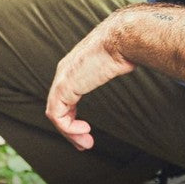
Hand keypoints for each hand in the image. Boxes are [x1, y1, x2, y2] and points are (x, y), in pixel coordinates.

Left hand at [45, 20, 134, 149]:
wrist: (122, 39)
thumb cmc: (124, 47)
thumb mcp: (115, 62)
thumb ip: (112, 68)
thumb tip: (128, 65)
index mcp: (73, 70)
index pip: (64, 99)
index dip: (72, 118)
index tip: (85, 132)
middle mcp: (63, 75)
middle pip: (57, 109)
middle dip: (69, 130)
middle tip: (84, 144)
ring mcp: (62, 80)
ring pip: (56, 114)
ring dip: (70, 133)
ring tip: (86, 143)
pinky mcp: (64, 87)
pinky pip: (57, 114)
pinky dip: (68, 127)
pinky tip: (84, 129)